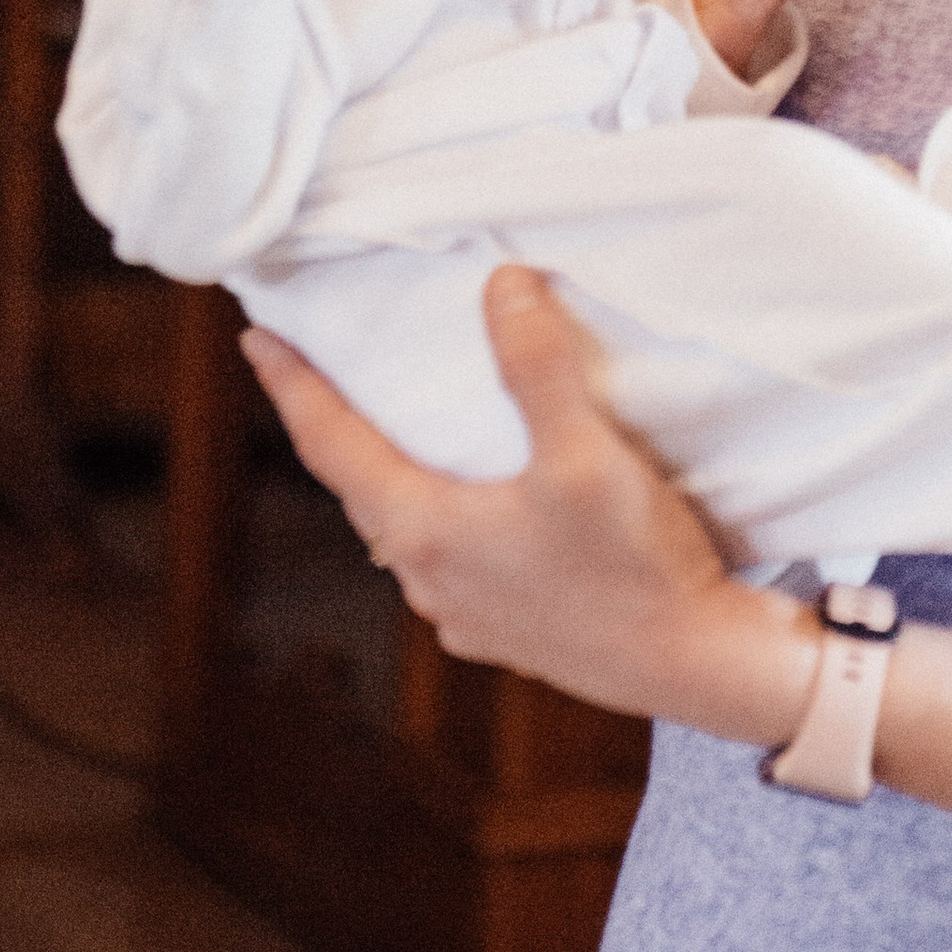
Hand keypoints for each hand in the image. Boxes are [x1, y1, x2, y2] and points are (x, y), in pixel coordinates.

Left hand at [242, 267, 819, 742]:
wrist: (695, 667)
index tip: (256, 339)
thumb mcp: (584, 453)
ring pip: (404, 529)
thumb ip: (537, 365)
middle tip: (318, 374)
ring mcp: (464, 612)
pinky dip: (442, 514)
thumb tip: (501, 285)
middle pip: (361, 488)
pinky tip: (473, 502)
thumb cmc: (633, 564)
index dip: (292, 386)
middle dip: (337, 429)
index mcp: (424, 530)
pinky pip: (448, 560)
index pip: (331, 445)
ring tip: (395, 430)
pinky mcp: (507, 631)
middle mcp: (427, 578)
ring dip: (393, 475)